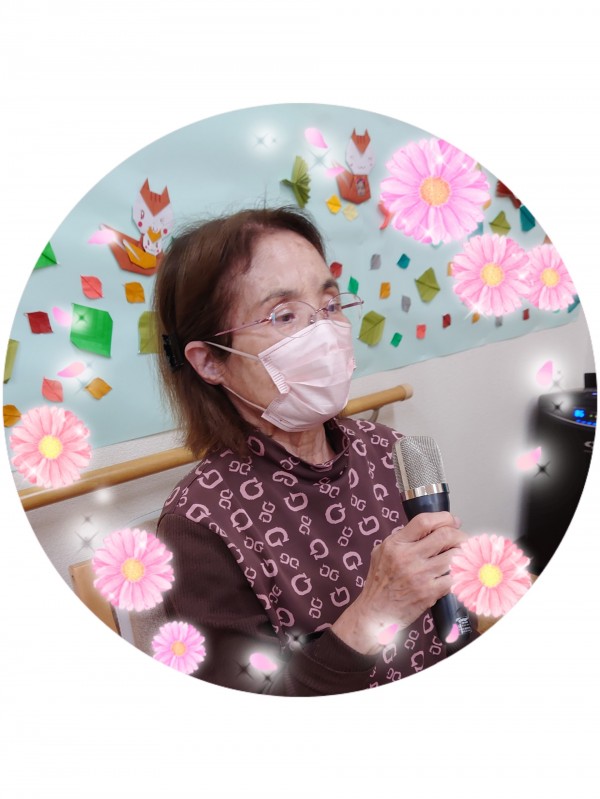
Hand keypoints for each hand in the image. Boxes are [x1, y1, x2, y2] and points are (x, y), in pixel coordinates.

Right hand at [331, 512, 466, 654]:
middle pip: (445, 536)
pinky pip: (455, 577)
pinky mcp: (430, 592)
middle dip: (460, 535)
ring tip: (462, 555)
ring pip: (455, 556)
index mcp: (396, 544)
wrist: (375, 613)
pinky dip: (460, 574)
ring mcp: (420, 575)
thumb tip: (432, 528)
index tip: (452, 520)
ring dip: (463, 554)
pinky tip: (458, 573)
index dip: (443, 517)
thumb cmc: (379, 583)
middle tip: (462, 538)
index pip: (424, 522)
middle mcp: (408, 557)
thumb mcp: (382, 552)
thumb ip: (403, 539)